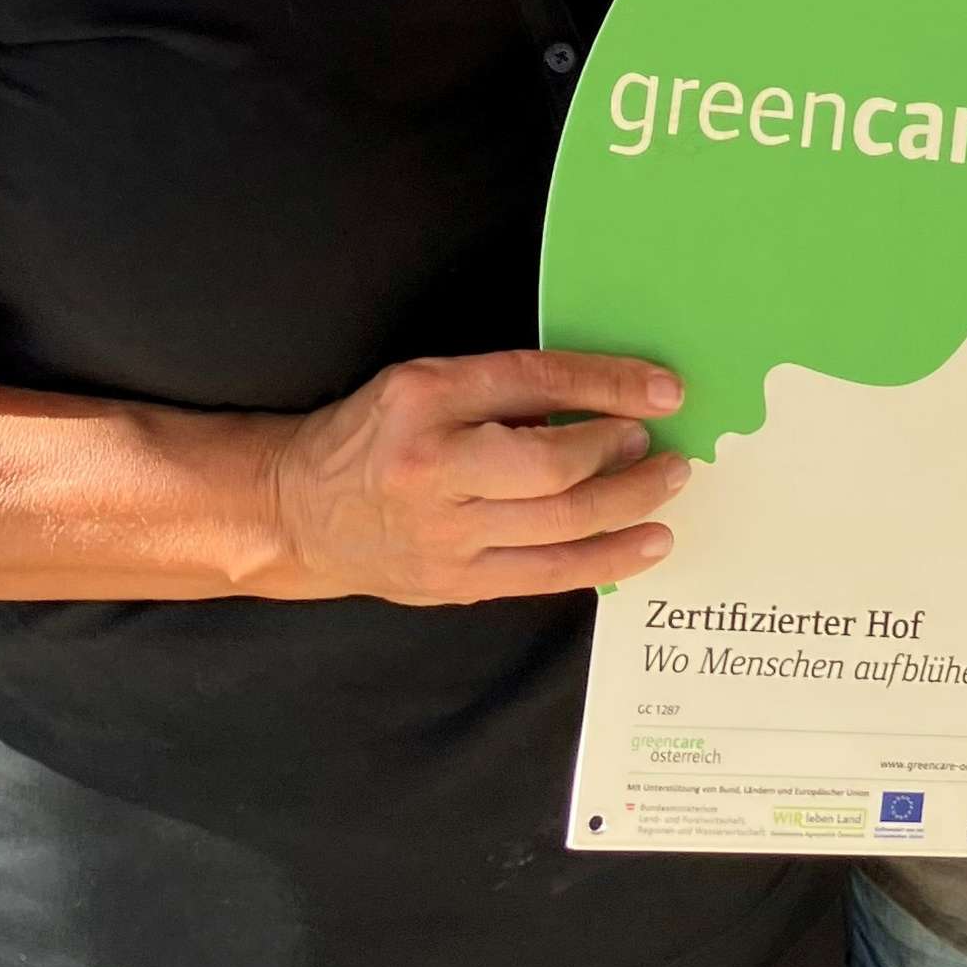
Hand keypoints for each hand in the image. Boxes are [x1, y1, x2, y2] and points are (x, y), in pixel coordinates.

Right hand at [259, 347, 692, 606]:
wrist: (299, 512)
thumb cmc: (372, 437)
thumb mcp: (426, 385)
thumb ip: (503, 389)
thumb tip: (601, 399)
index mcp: (424, 401)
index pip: (534, 383)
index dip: (607, 386)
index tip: (663, 390)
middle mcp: (433, 469)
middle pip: (551, 466)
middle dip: (620, 455)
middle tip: (662, 446)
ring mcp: (444, 537)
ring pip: (559, 527)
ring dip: (628, 504)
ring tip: (668, 483)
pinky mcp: (457, 584)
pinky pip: (548, 575)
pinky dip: (607, 559)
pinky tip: (648, 543)